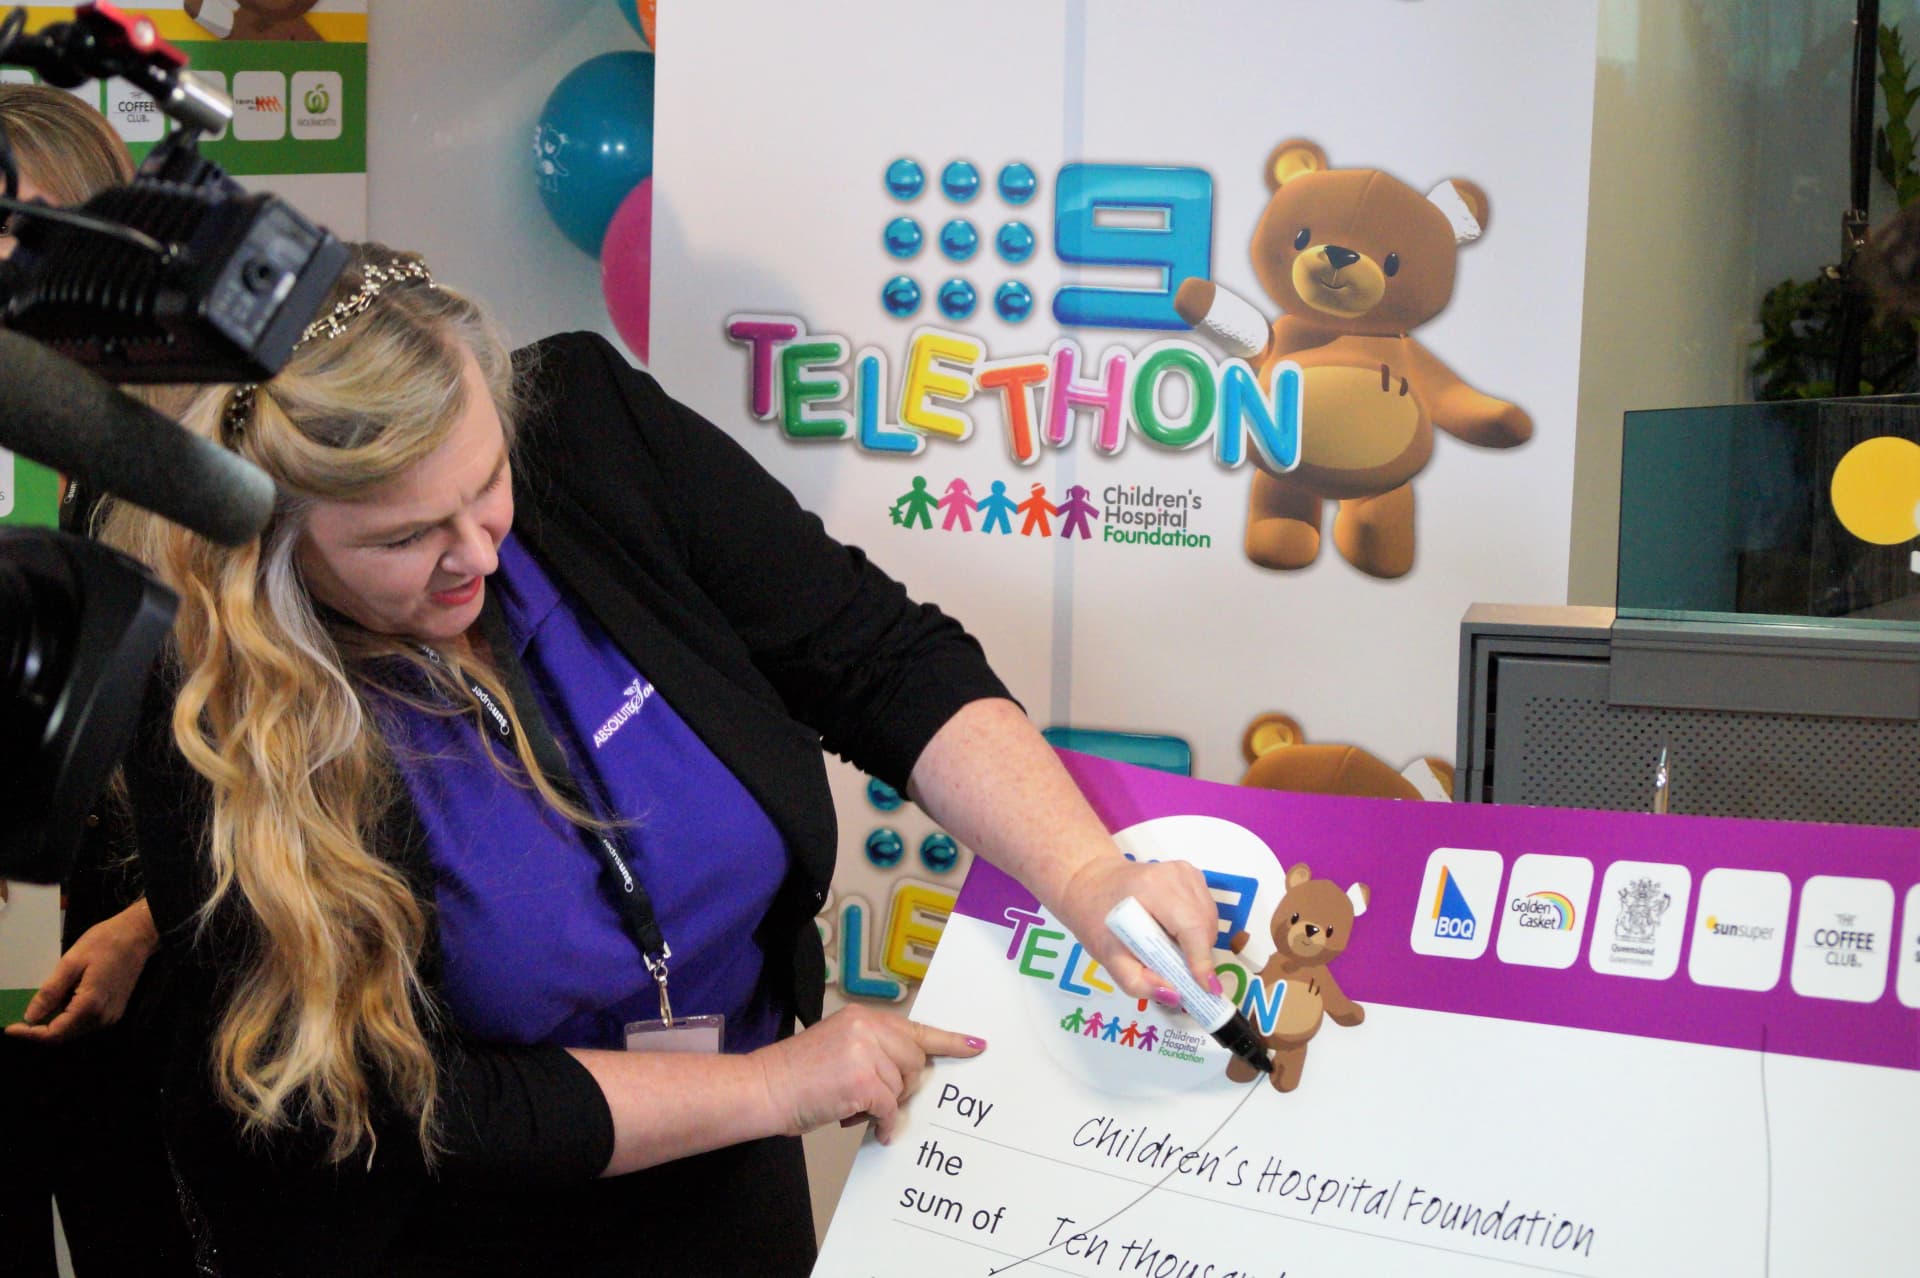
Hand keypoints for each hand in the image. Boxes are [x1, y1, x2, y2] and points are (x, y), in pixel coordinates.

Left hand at [5, 899, 157, 1042]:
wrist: (139, 935)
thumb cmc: (104, 943)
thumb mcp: (71, 962)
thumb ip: (50, 992)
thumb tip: (30, 1016)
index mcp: (90, 1005)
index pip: (53, 1033)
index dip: (29, 1034)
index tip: (9, 1028)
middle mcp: (102, 1018)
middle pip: (63, 1036)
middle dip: (39, 1031)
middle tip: (20, 1018)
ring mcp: (110, 1016)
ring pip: (74, 1031)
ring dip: (53, 1024)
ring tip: (39, 1007)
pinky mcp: (114, 1011)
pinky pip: (85, 1023)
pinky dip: (68, 1018)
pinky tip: (60, 1002)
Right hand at [751, 1004, 983, 1143]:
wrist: (764, 1087)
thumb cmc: (797, 1073)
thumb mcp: (839, 1044)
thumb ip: (873, 1049)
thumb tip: (907, 1073)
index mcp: (863, 1018)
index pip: (915, 1029)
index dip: (949, 1041)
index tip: (975, 1046)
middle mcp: (867, 1029)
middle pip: (915, 1064)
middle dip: (901, 1086)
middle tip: (872, 1095)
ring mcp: (866, 1054)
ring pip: (902, 1088)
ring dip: (884, 1105)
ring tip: (851, 1104)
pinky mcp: (863, 1082)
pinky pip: (889, 1110)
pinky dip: (882, 1124)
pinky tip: (869, 1127)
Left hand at [1051, 856, 1221, 1001]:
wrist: (1091, 883)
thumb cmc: (1096, 917)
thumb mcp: (1107, 956)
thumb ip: (1137, 982)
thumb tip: (1174, 996)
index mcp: (1150, 888)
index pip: (1190, 927)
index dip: (1201, 960)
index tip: (1208, 989)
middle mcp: (1174, 875)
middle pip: (1204, 925)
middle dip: (1199, 958)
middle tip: (1183, 978)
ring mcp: (1186, 871)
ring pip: (1210, 920)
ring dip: (1200, 945)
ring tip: (1173, 954)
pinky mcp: (1191, 875)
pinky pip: (1206, 911)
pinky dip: (1198, 931)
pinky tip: (1175, 935)